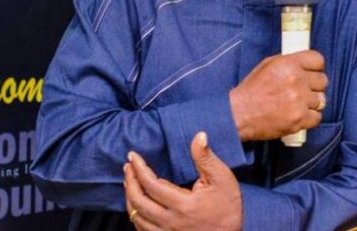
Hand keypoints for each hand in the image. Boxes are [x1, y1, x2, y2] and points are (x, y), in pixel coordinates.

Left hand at [124, 132, 241, 230]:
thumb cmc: (229, 208)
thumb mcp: (223, 179)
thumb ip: (206, 158)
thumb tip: (199, 136)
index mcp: (183, 205)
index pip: (151, 184)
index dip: (139, 168)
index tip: (133, 156)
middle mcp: (171, 222)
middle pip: (138, 202)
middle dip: (129, 182)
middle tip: (127, 167)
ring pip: (137, 218)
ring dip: (130, 198)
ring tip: (129, 182)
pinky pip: (143, 230)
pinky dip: (136, 215)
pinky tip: (137, 204)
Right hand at [229, 49, 327, 140]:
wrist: (239, 114)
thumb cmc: (250, 91)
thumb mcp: (266, 66)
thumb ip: (287, 63)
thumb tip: (304, 64)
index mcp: (287, 64)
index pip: (318, 60)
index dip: (316, 67)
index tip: (312, 73)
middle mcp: (296, 80)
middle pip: (322, 80)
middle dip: (314, 86)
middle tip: (303, 91)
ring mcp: (299, 100)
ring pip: (321, 100)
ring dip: (311, 103)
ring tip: (296, 105)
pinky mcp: (300, 118)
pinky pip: (317, 117)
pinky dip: (309, 118)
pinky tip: (297, 115)